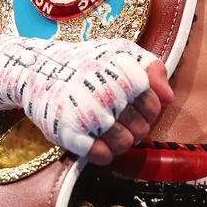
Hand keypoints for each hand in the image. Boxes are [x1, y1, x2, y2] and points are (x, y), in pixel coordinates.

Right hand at [0, 35, 173, 159]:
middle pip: (142, 130)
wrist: (38, 70)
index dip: (148, 111)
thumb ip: (151, 67)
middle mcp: (109, 93)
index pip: (154, 107)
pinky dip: (103, 154)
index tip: (133, 106)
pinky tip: (98, 145)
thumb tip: (168, 98)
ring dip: (120, 143)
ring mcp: (89, 114)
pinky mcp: (70, 131)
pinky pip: (100, 155)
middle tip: (118, 119)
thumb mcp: (121, 51)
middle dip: (134, 128)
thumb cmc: (86, 62)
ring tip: (108, 131)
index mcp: (125, 74)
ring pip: (125, 145)